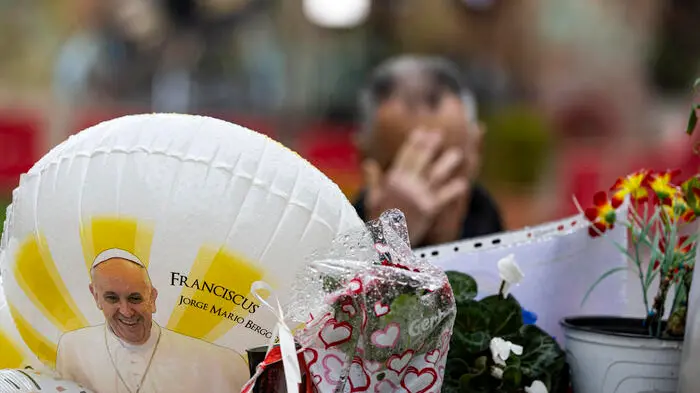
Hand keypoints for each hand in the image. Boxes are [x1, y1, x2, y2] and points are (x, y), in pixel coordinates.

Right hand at [363, 129, 467, 245]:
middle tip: (439, 135)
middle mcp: (406, 186)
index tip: (423, 133)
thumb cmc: (378, 221)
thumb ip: (373, 181)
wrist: (385, 244)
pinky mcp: (428, 210)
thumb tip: (369, 164)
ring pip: (436, 175)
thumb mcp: (372, 199)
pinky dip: (453, 190)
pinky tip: (463, 184)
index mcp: (392, 181)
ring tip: (457, 154)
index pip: (405, 157)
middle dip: (430, 146)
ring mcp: (418, 196)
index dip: (415, 143)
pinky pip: (444, 196)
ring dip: (447, 163)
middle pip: (421, 161)